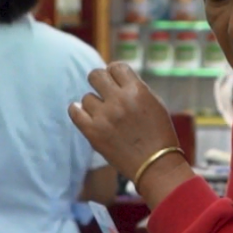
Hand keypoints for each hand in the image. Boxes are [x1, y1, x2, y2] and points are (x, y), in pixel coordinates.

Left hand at [69, 64, 184, 196]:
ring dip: (94, 104)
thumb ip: (134, 87)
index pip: (116, 67)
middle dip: (100, 82)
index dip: (114, 74)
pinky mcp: (93, 132)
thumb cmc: (158, 134)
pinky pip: (74, 111)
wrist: (155, 166)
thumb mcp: (154, 103)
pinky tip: (86, 115)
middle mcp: (120, 100)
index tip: (115, 82)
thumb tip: (114, 77)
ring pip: (87, 97)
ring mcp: (104, 116)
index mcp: (137, 91)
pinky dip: (77, 111)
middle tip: (105, 94)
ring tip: (106, 117)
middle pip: (95, 75)